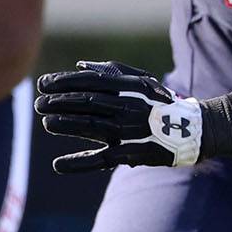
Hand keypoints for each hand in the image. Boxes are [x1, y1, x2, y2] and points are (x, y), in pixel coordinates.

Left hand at [33, 60, 207, 171]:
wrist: (192, 129)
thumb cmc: (158, 103)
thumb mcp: (139, 80)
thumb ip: (110, 72)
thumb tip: (81, 66)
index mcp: (128, 87)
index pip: (90, 81)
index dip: (64, 82)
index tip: (42, 84)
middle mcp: (127, 106)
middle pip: (87, 102)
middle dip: (60, 102)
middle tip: (38, 103)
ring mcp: (129, 130)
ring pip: (92, 126)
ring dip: (66, 125)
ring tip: (46, 123)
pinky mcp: (132, 153)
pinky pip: (102, 159)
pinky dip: (79, 162)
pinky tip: (58, 165)